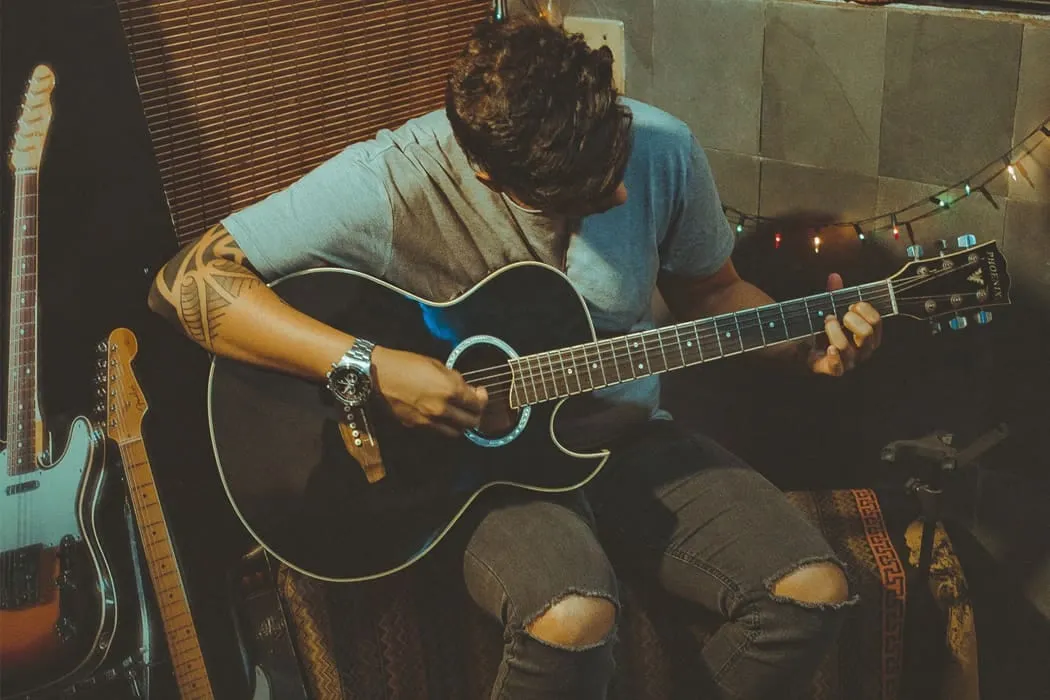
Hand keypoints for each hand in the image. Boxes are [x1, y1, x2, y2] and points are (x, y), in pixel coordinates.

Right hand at [371, 346, 487, 436]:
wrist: (376, 375)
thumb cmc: (406, 363)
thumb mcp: (436, 364)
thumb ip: (454, 379)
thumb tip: (466, 389)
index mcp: (449, 390)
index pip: (477, 404)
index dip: (482, 399)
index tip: (480, 393)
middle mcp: (442, 410)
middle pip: (471, 423)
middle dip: (476, 415)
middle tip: (474, 406)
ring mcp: (428, 421)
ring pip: (456, 432)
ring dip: (461, 425)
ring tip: (459, 414)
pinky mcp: (416, 426)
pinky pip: (437, 431)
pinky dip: (444, 426)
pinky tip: (441, 416)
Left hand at [808, 273, 882, 376]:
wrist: (803, 350)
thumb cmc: (822, 328)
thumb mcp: (830, 309)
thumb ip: (833, 294)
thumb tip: (834, 276)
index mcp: (868, 335)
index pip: (876, 321)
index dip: (864, 309)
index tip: (851, 304)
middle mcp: (862, 350)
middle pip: (867, 333)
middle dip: (851, 319)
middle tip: (835, 315)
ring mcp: (849, 362)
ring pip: (848, 347)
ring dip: (834, 330)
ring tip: (826, 322)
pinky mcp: (832, 369)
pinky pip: (837, 367)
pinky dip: (834, 356)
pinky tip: (829, 348)